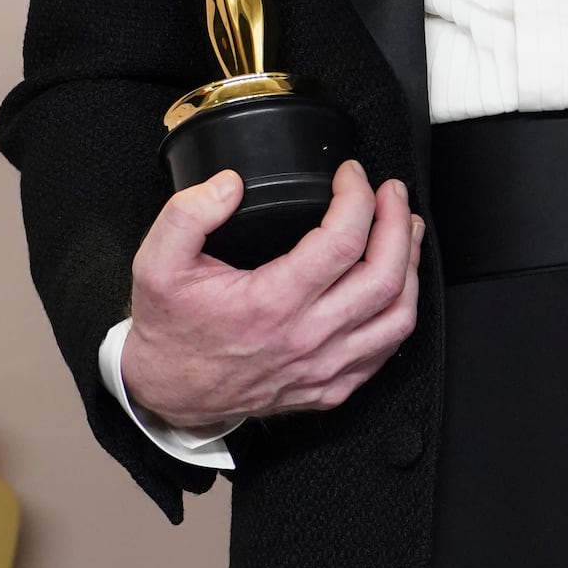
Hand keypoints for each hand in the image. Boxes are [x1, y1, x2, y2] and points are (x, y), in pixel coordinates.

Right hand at [121, 159, 421, 428]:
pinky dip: (401, 310)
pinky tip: (397, 282)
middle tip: (391, 192)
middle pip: (385, 276)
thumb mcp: (157, 263)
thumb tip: (231, 185)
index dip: (357, 196)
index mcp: (272, 304)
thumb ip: (187, 214)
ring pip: (398, 315)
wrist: (167, 393)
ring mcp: (324, 369)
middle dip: (397, 222)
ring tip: (406, 229)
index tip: (351, 174)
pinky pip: (387, 350)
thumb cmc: (170, 329)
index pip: (343, 241)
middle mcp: (307, 339)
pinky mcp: (331, 388)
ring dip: (411, 265)